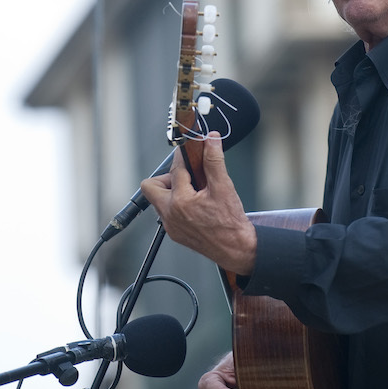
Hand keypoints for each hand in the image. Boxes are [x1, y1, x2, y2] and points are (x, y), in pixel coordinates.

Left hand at [139, 133, 255, 275]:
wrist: (236, 249)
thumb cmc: (231, 222)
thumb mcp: (224, 187)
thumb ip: (214, 160)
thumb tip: (211, 139)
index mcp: (181, 201)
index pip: (175, 169)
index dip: (184, 157)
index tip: (189, 151)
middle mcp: (170, 214)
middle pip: (151, 186)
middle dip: (166, 178)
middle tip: (186, 178)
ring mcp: (170, 226)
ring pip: (158, 200)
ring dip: (171, 192)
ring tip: (192, 192)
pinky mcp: (173, 233)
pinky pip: (165, 213)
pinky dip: (176, 205)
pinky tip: (194, 206)